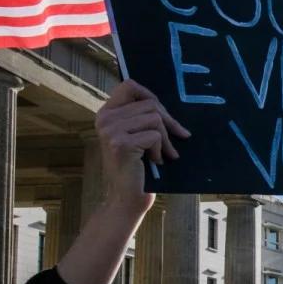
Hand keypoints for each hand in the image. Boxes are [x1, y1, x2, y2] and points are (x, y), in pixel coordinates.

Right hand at [94, 80, 189, 212]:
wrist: (126, 198)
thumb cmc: (137, 167)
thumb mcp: (135, 136)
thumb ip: (141, 117)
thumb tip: (165, 102)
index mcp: (107, 113)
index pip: (129, 85)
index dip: (150, 95)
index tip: (163, 112)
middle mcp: (105, 118)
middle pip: (150, 103)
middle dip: (168, 121)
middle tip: (177, 137)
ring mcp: (110, 130)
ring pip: (155, 118)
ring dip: (166, 139)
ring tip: (163, 154)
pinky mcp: (121, 144)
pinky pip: (155, 135)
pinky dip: (161, 150)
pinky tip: (155, 161)